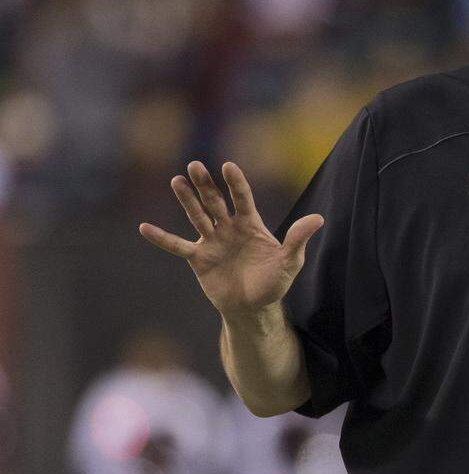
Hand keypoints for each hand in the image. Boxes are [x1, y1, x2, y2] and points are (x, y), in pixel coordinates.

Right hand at [138, 161, 323, 319]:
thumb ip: (298, 239)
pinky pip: (178, 246)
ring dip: (187, 200)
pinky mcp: (199, 259)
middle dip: (206, 185)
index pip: (242, 198)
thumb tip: (318, 219)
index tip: (229, 167)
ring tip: (177, 180)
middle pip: (215, 201)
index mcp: (251, 224)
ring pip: (197, 216)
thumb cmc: (274, 282)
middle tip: (194, 166)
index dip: (236, 183)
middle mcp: (229, 227)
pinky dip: (162, 238)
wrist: (254, 308)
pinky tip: (144, 227)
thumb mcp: (290, 261)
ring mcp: (212, 241)